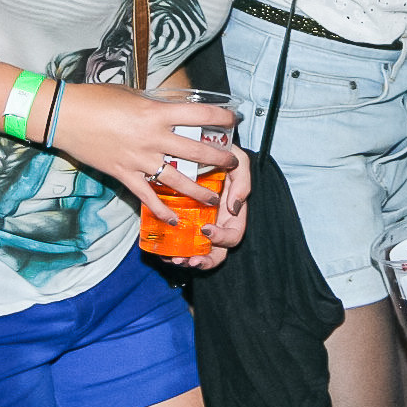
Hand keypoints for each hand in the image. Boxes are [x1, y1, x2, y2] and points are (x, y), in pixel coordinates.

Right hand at [48, 82, 240, 226]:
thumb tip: (173, 108)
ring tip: (214, 197)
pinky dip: (162, 210)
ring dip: (199, 189)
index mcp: (156, 113)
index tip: (234, 120)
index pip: (199, 115)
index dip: (221, 118)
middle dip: (219, 158)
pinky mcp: (124, 174)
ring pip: (177, 179)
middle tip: (233, 162)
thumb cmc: (97, 99)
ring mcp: (139, 159)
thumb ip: (155, 105)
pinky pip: (147, 196)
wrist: (65, 116)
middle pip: (195, 151)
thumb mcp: (133, 94)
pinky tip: (175, 219)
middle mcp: (152, 138)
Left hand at [161, 143, 253, 270]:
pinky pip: (177, 242)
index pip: (233, 236)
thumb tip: (235, 207)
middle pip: (216, 253)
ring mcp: (198, 224)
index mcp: (231, 214)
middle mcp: (217, 222)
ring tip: (174, 259)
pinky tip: (162, 252)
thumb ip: (243, 181)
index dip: (222, 238)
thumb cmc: (221, 155)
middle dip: (203, 261)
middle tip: (189, 260)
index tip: (206, 230)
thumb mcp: (238, 162)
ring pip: (196, 253)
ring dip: (186, 260)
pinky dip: (171, 251)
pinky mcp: (181, 221)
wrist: (199, 145)